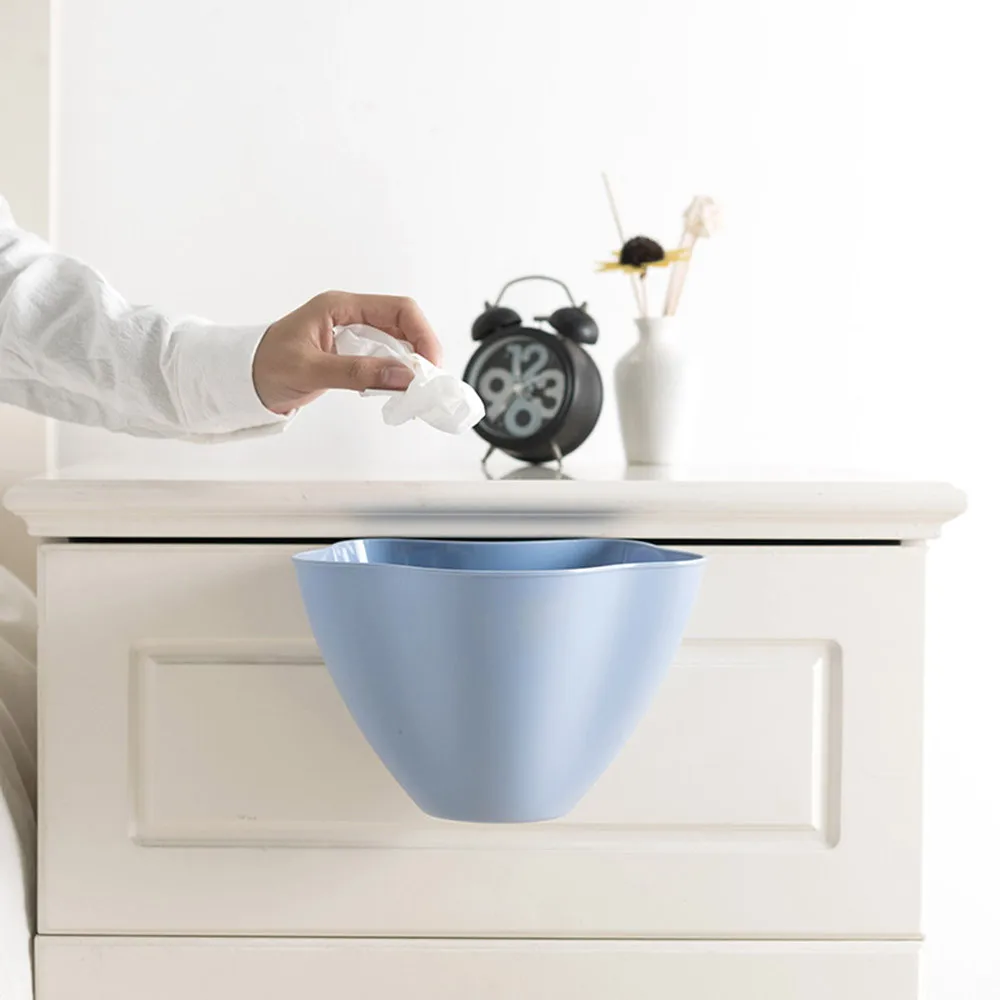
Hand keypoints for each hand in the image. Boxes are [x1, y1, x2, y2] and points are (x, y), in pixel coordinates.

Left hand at [252, 291, 443, 413]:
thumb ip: (356, 372)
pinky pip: (385, 358)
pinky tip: (398, 388)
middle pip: (403, 324)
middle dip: (421, 350)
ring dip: (411, 363)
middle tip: (428, 381)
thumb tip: (402, 375)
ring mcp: (351, 334)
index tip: (429, 365)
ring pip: (397, 342)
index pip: (398, 309)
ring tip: (416, 388)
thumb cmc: (265, 367)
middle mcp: (350, 316)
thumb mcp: (310, 370)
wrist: (241, 380)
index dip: (421, 334)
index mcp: (340, 307)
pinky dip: (397, 373)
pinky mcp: (351, 353)